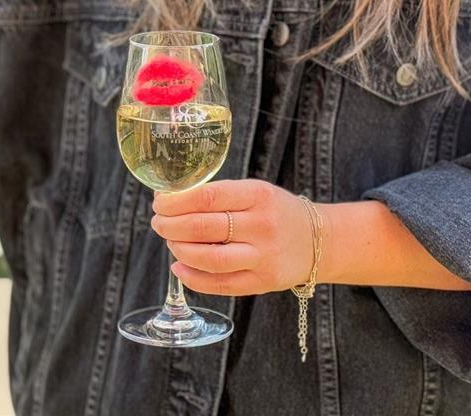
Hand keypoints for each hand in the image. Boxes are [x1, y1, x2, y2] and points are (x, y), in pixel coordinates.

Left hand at [151, 179, 323, 295]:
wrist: (319, 240)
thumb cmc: (275, 211)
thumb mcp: (254, 191)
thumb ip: (218, 196)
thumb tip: (170, 200)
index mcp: (258, 195)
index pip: (207, 197)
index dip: (175, 201)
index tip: (159, 202)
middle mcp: (262, 226)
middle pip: (203, 228)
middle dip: (170, 225)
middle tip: (158, 222)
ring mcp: (264, 257)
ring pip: (209, 259)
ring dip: (179, 250)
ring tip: (170, 241)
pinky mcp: (263, 283)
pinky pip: (220, 285)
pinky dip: (192, 278)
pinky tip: (179, 267)